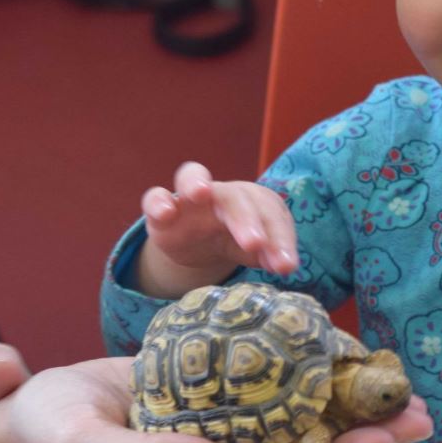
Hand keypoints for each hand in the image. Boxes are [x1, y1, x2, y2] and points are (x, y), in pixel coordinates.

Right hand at [2, 357, 433, 442]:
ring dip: (349, 415)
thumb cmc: (52, 438)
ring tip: (402, 393)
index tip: (370, 437)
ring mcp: (219, 441)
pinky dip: (314, 387)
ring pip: (296, 436)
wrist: (38, 420)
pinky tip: (348, 366)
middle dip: (359, 442)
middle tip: (414, 414)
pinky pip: (274, 404)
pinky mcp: (215, 408)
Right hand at [137, 161, 299, 295]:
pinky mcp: (160, 211)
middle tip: (256, 244)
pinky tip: (166, 213)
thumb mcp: (252, 249)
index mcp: (252, 201)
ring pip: (191, 177)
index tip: (285, 264)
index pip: (269, 211)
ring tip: (200, 193)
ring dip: (196, 183)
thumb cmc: (232, 239)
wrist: (197, 244)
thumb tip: (286, 265)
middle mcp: (221, 193)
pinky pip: (155, 197)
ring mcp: (188, 199)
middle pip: (234, 196)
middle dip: (246, 219)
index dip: (279, 236)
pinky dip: (158, 201)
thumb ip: (269, 253)